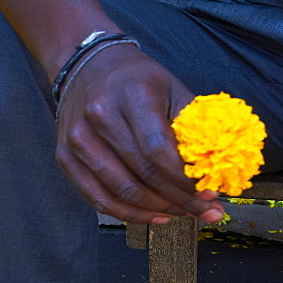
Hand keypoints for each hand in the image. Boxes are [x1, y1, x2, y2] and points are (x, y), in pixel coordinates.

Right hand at [53, 44, 224, 223]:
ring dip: (158, 210)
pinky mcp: (65, 157)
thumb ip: (193, 125)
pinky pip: (98, 198)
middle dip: (180, 199)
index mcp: (131, 95)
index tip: (209, 193)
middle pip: (143, 174)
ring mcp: (78, 140)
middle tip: (206, 211)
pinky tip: (155, 215)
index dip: (185, 179)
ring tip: (184, 214)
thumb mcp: (172, 88)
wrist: (87, 67)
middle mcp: (99, 117)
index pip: (159, 149)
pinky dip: (129, 214)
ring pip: (122, 192)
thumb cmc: (135, 79)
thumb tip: (217, 166)